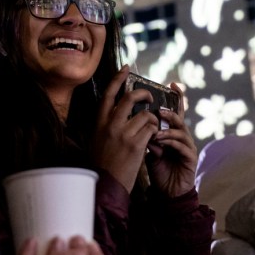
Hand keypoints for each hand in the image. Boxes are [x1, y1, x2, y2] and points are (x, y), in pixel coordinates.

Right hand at [93, 66, 159, 191]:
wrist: (105, 186)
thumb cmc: (103, 164)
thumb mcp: (98, 140)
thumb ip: (108, 125)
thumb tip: (121, 111)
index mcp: (99, 123)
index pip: (108, 94)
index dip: (117, 78)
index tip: (126, 68)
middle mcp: (110, 125)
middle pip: (129, 98)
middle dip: (144, 94)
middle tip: (150, 97)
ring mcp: (123, 134)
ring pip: (146, 115)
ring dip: (153, 120)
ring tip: (153, 129)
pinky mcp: (135, 144)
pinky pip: (152, 129)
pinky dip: (156, 132)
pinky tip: (154, 140)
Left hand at [145, 83, 197, 197]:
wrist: (168, 193)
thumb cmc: (159, 170)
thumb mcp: (150, 151)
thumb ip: (149, 138)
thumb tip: (143, 125)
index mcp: (172, 133)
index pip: (175, 112)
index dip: (176, 98)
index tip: (171, 84)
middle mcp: (182, 137)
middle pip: (180, 119)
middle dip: (170, 112)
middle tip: (158, 110)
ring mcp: (188, 147)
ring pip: (181, 131)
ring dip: (168, 129)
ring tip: (156, 130)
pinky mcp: (190, 158)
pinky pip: (182, 146)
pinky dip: (171, 142)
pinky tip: (161, 142)